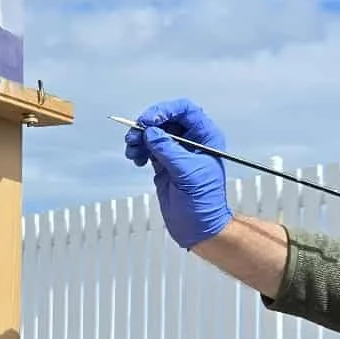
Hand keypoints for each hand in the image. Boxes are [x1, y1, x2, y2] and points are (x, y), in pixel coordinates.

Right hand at [124, 98, 232, 249]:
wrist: (199, 228)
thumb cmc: (204, 202)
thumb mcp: (187, 172)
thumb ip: (168, 150)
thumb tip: (151, 132)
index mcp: (206, 137)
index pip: (186, 111)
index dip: (166, 110)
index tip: (150, 120)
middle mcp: (192, 141)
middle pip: (166, 119)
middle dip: (148, 124)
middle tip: (135, 134)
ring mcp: (177, 152)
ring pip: (154, 133)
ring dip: (140, 137)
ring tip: (132, 149)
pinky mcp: (164, 164)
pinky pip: (148, 147)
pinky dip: (139, 149)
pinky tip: (136, 158)